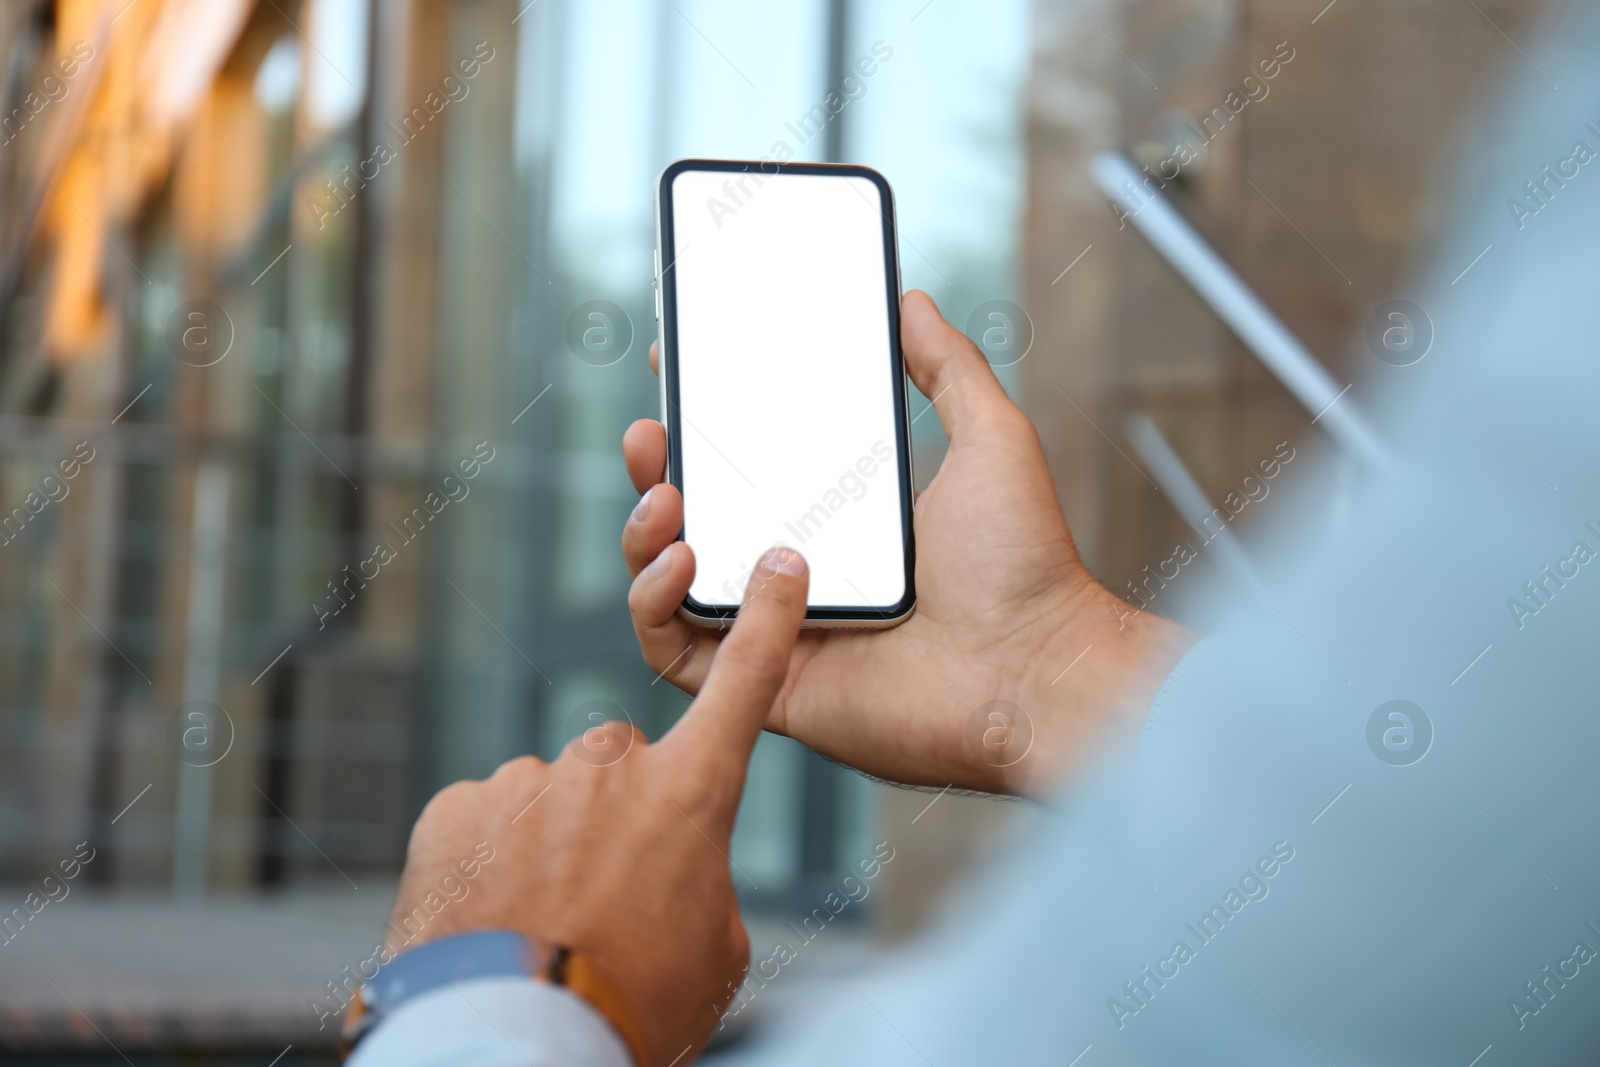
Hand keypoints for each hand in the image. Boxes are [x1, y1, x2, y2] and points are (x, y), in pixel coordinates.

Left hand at [385, 547, 809, 1066]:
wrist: (513, 1041)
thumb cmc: (634, 1007)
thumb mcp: (716, 951)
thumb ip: (704, 879)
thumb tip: (676, 864)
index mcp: (690, 796)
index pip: (743, 688)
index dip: (767, 623)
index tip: (780, 564)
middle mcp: (609, 769)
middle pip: (623, 767)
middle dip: (617, 816)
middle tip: (605, 898)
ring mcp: (527, 783)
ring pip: (549, 800)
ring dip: (549, 849)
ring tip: (544, 926)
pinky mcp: (456, 808)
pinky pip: (485, 822)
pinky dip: (490, 864)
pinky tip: (495, 919)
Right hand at [622, 290, 1193, 794]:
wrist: (1034, 669)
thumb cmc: (1024, 566)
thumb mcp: (992, 439)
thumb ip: (950, 369)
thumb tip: (912, 302)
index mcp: (842, 521)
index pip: (750, 469)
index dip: (705, 428)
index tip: (679, 374)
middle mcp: (801, 575)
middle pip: (697, 524)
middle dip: (657, 475)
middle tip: (650, 434)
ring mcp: (778, 631)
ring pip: (670, 587)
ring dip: (644, 538)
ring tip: (665, 498)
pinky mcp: (766, 685)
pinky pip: (679, 655)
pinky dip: (657, 607)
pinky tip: (680, 562)